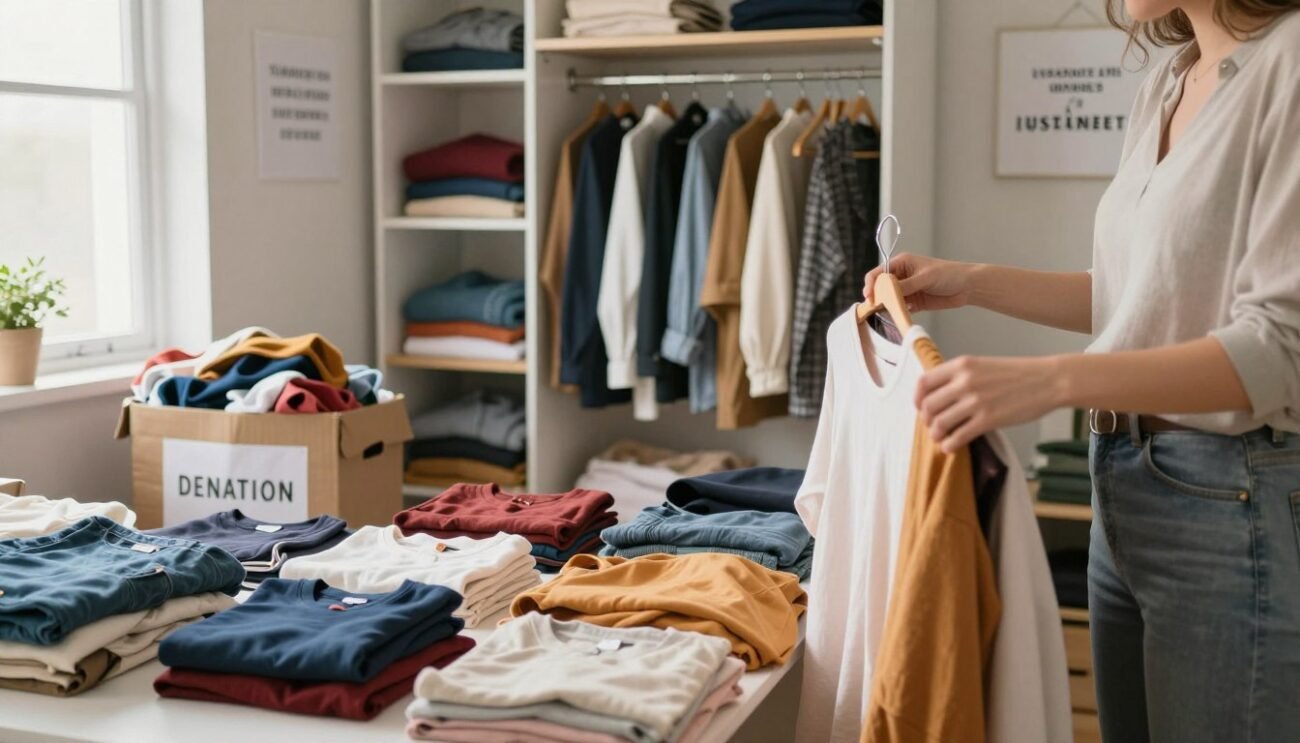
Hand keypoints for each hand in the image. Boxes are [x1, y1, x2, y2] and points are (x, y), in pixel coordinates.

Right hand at [862, 253, 974, 311]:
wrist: (967, 287)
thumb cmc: (948, 274)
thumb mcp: (925, 277)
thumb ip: (906, 285)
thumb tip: (887, 292)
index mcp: (901, 263)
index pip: (878, 273)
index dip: (871, 284)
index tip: (869, 296)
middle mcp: (901, 276)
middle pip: (881, 288)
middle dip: (877, 297)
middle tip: (876, 307)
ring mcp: (907, 290)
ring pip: (889, 300)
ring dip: (888, 306)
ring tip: (889, 312)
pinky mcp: (913, 303)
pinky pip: (900, 309)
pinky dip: (899, 312)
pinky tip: (904, 313)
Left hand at [916, 355, 1065, 452]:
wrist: (1048, 380)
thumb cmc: (1018, 374)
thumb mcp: (983, 365)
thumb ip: (961, 376)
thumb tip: (939, 396)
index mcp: (962, 365)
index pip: (924, 382)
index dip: (917, 399)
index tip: (921, 408)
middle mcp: (965, 381)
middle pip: (928, 405)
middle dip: (926, 420)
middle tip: (932, 426)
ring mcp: (976, 401)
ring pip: (940, 423)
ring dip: (936, 435)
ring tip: (941, 438)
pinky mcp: (988, 419)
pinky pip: (958, 437)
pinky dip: (949, 445)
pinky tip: (951, 447)